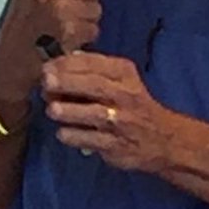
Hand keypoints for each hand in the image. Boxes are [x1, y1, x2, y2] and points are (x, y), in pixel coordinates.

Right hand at [0, 0, 110, 120]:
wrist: (8, 63)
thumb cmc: (19, 30)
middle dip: (86, 0)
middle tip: (66, 14)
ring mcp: (57, 7)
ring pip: (95, 8)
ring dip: (86, 21)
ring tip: (64, 29)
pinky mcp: (68, 29)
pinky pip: (92, 29)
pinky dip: (84, 38)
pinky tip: (67, 41)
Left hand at [41, 51, 180, 172]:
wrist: (163, 139)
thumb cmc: (132, 105)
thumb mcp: (121, 80)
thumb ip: (92, 71)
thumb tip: (56, 66)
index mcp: (124, 74)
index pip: (95, 63)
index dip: (68, 64)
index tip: (47, 66)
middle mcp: (125, 95)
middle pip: (94, 86)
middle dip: (67, 82)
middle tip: (45, 81)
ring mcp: (121, 121)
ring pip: (93, 114)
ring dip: (69, 110)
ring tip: (51, 109)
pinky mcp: (116, 145)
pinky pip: (91, 139)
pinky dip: (74, 136)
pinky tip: (62, 133)